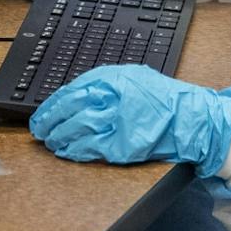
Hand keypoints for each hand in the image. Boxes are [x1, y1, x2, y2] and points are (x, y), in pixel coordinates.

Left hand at [27, 64, 230, 177]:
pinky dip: (74, 150)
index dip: (54, 103)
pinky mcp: (122, 144)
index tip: (42, 112)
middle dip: (50, 120)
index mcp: (115, 78)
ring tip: (51, 142)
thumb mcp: (135, 78)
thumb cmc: (164, 100)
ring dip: (59, 136)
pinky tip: (66, 152)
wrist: (191, 118)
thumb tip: (77, 95)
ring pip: (76, 127)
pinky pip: (90, 147)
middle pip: (71, 107)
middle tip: (39, 129)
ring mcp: (117, 120)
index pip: (74, 89)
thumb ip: (108, 84)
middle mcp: (114, 96)